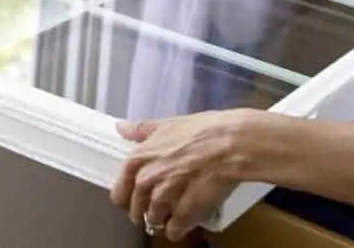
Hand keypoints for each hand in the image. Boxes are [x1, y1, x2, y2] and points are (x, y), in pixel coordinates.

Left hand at [111, 110, 253, 241]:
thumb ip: (144, 130)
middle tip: (153, 210)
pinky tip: (182, 225)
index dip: (126, 196)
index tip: (132, 198)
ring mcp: (165, 197)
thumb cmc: (206, 130)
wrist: (232, 143)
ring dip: (161, 220)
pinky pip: (174, 229)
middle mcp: (148, 179)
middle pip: (136, 208)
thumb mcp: (170, 123)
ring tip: (170, 216)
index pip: (120, 189)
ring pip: (154, 219)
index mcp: (141, 157)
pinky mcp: (185, 212)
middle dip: (143, 211)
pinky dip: (177, 229)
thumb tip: (123, 128)